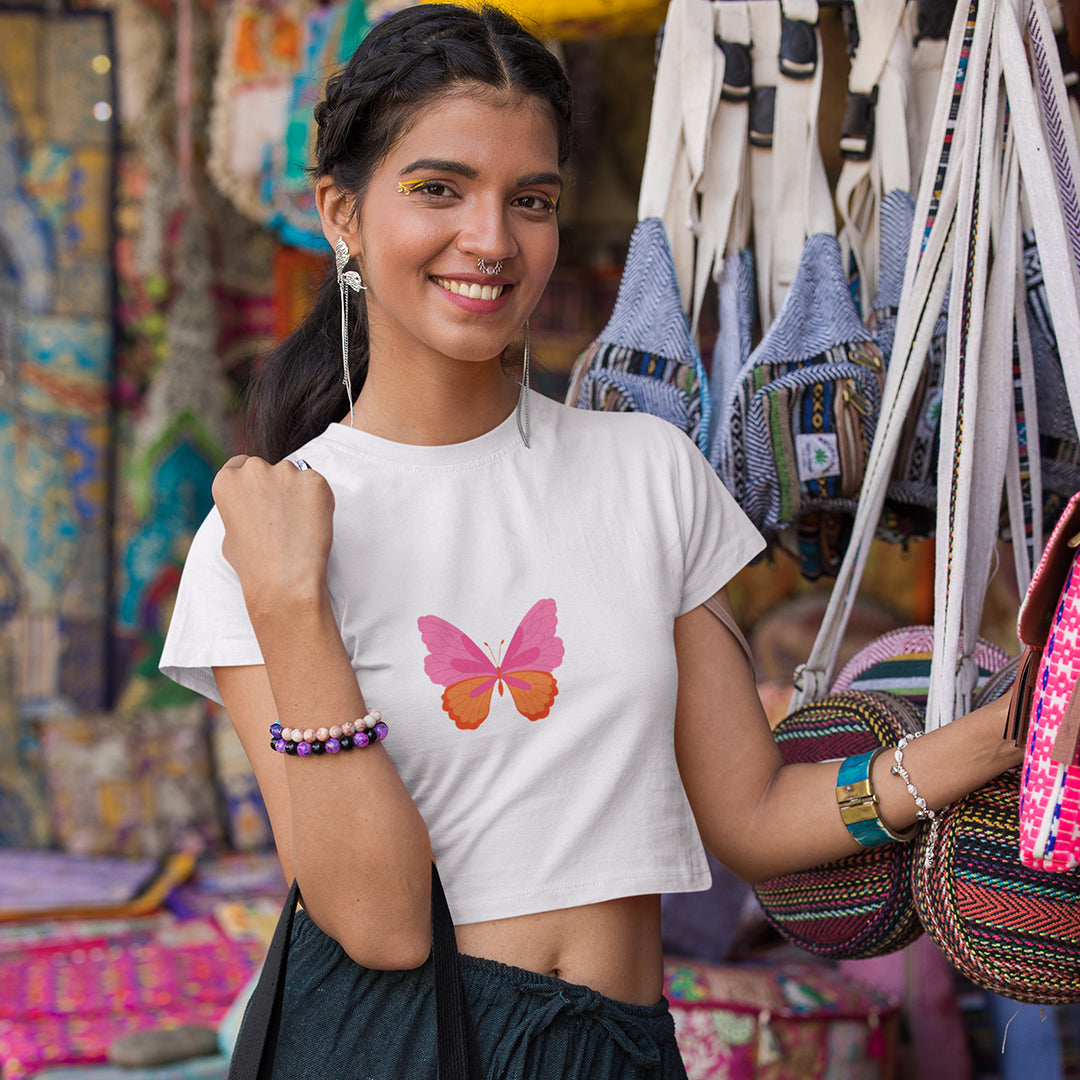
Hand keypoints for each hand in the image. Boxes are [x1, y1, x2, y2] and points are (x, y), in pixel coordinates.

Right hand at [212, 455, 334, 612]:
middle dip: (274, 486)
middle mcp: (254, 469)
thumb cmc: (253, 565)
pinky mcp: (314, 480)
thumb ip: (238, 512)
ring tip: (299, 524)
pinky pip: (316, 486)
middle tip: (282, 515)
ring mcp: (286, 471)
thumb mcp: (229, 536)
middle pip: (267, 468)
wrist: (284, 578)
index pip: (239, 465)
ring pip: (294, 475)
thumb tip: (251, 509)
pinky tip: (313, 523)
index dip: (251, 482)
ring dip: (297, 492)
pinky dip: (318, 501)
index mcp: (227, 480)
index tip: (260, 495)